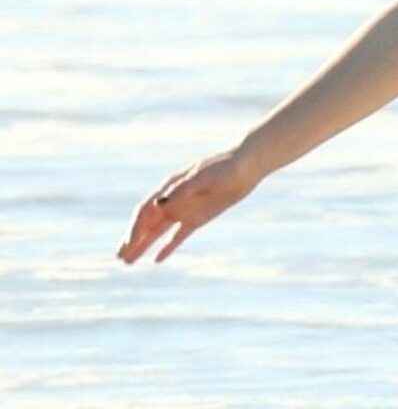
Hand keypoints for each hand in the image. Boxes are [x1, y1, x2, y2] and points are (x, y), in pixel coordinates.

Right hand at [117, 148, 258, 263]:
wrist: (246, 167)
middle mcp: (173, 199)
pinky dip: (168, 247)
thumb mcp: (203, 177)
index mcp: (171, 186)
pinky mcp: (197, 218)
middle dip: (133, 240)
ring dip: (144, 245)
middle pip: (148, 223)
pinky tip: (157, 259)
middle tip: (119, 258)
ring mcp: (184, 209)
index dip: (135, 227)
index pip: (146, 210)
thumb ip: (182, 190)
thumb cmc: (224, 168)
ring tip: (129, 262)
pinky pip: (178, 235)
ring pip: (159, 232)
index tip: (129, 244)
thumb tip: (158, 204)